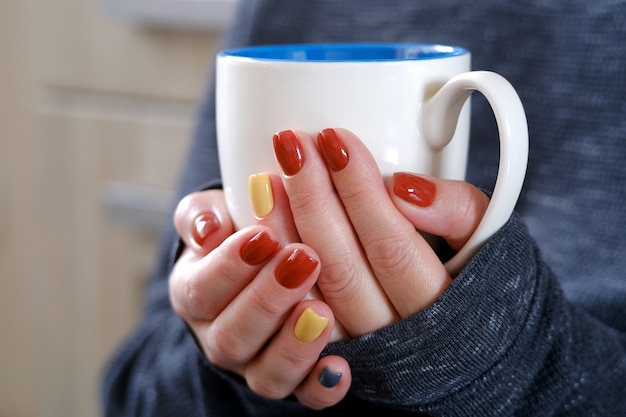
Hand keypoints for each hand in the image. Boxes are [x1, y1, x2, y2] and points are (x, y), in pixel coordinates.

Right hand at [169, 190, 350, 409]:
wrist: (261, 266)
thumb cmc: (240, 232)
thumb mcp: (217, 214)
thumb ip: (204, 215)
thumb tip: (208, 228)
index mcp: (194, 294)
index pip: (201, 289)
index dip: (229, 266)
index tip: (264, 236)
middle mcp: (219, 337)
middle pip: (232, 335)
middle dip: (268, 299)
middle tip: (304, 261)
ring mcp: (254, 365)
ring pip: (265, 374)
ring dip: (294, 345)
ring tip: (321, 312)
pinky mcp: (292, 380)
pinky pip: (304, 396)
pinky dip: (321, 386)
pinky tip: (339, 367)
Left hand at [257, 128, 489, 336]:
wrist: (464, 336)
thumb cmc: (474, 271)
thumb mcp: (489, 236)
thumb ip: (461, 211)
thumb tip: (405, 188)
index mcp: (440, 307)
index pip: (391, 245)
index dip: (359, 190)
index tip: (334, 139)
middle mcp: (395, 337)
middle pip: (342, 267)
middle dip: (313, 199)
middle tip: (291, 144)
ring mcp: (359, 350)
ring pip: (310, 297)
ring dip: (283, 234)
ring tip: (266, 177)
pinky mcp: (328, 353)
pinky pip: (292, 320)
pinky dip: (271, 275)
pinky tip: (259, 228)